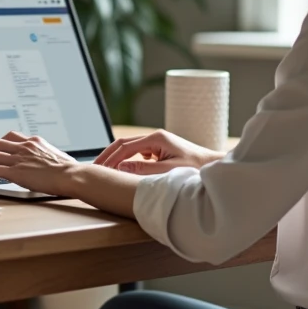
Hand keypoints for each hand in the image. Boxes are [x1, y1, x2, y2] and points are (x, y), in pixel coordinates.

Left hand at [0, 131, 79, 194]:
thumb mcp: (58, 157)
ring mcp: (20, 158)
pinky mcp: (16, 171)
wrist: (72, 175)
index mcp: (35, 142)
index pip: (11, 137)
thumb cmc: (70, 170)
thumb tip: (49, 164)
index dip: (1, 146)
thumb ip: (48, 157)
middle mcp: (25, 146)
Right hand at [94, 130, 222, 174]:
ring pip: (129, 148)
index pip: (124, 147)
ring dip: (117, 158)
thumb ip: (143, 170)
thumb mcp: (167, 171)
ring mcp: (157, 142)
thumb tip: (120, 168)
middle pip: (123, 144)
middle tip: (94, 167)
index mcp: (156, 138)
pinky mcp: (160, 149)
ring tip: (104, 170)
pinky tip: (123, 170)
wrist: (213, 166)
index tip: (98, 169)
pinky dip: (127, 160)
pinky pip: (138, 153)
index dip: (110, 159)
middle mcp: (155, 137)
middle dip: (108, 156)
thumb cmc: (195, 169)